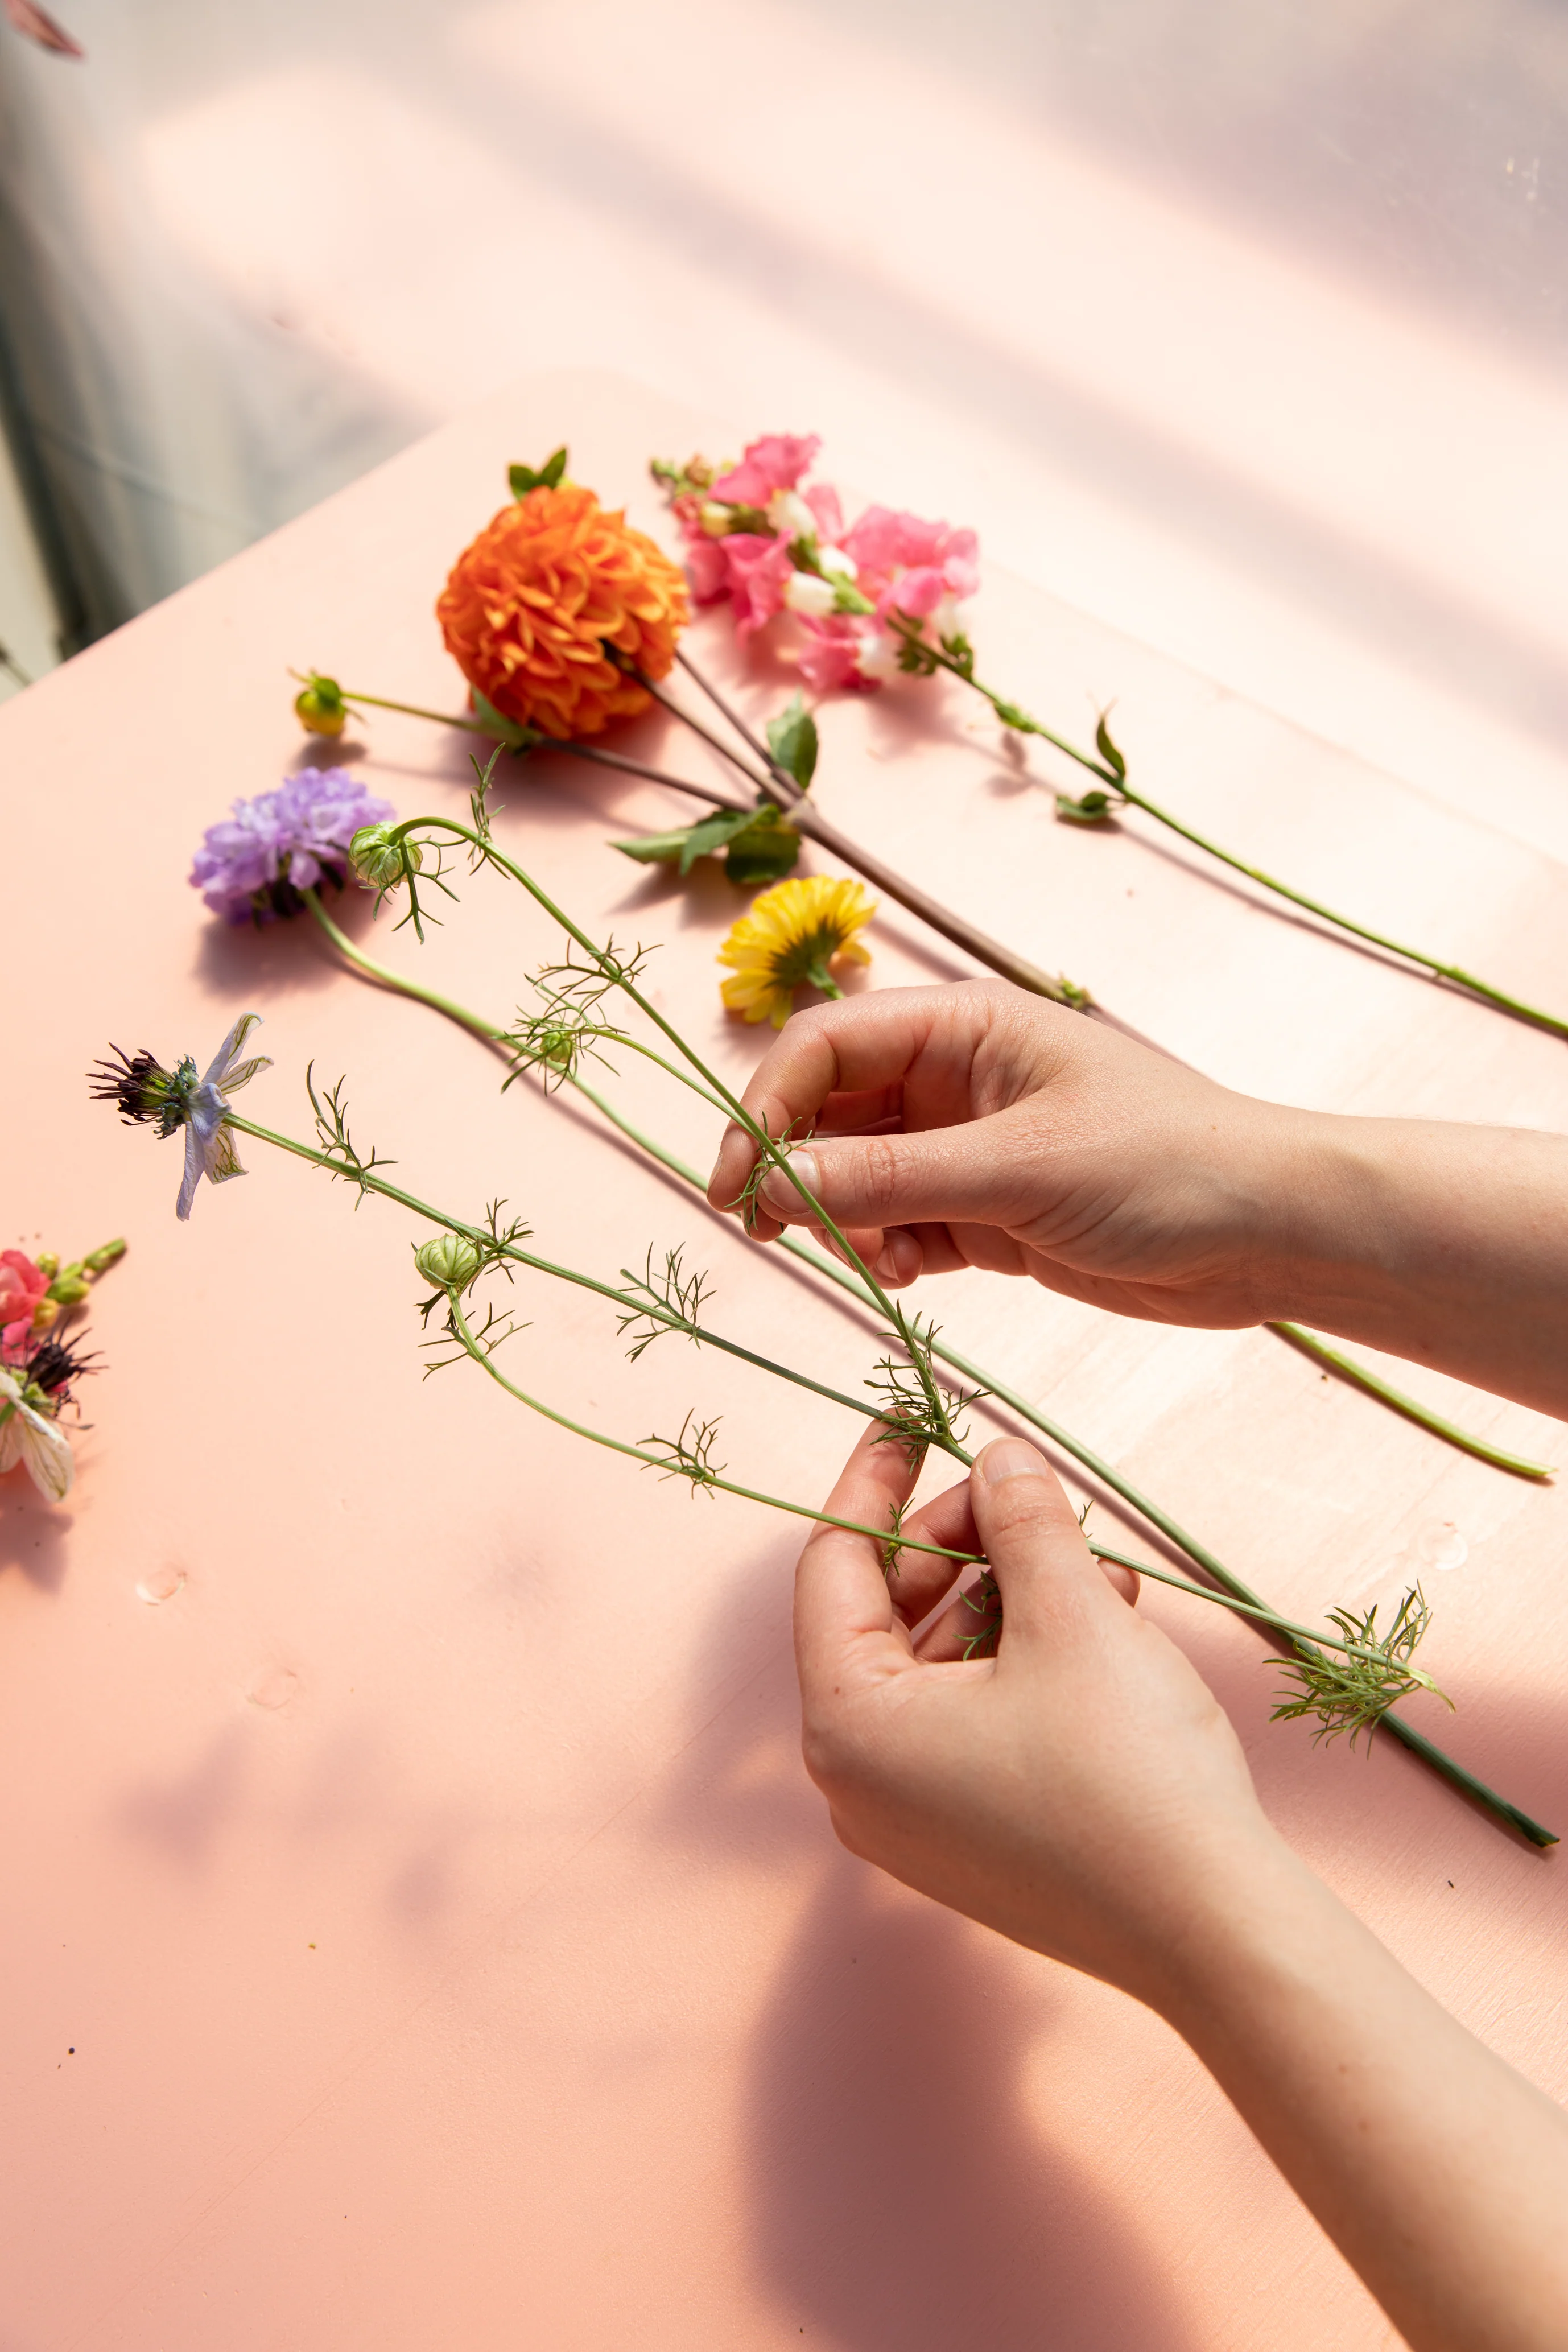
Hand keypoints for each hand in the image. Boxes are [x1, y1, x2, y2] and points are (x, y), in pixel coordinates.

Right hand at [710, 980, 1567, 1413]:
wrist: (1269, 1234)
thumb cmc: (1163, 1167)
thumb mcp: (1016, 1169)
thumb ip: (890, 1179)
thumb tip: (776, 1187)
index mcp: (965, 1027)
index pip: (825, 1047)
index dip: (768, 1108)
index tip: (740, 1183)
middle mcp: (956, 1079)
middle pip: (829, 1111)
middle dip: (794, 1168)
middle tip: (768, 1232)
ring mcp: (971, 1147)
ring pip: (858, 1175)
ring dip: (840, 1218)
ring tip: (865, 1257)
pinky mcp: (989, 1213)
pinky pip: (900, 1226)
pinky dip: (885, 1251)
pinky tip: (905, 1273)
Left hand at [796, 1422, 1276, 2002]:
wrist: (1218, 1932)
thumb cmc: (1130, 1778)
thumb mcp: (1071, 1615)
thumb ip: (1021, 1519)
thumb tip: (998, 1460)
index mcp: (849, 1727)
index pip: (834, 1566)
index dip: (877, 1481)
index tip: (912, 1420)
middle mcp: (861, 1783)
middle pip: (886, 1615)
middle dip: (962, 1542)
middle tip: (1026, 1493)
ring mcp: (916, 1822)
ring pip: (941, 1665)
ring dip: (1009, 1596)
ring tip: (1088, 1558)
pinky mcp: (974, 1841)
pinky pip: (975, 1719)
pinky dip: (1026, 1660)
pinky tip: (1104, 1618)